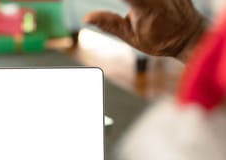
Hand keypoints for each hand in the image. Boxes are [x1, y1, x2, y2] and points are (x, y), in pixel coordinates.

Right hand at [83, 0, 206, 61]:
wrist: (189, 35)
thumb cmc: (159, 40)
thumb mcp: (131, 37)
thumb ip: (109, 23)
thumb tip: (86, 18)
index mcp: (146, 6)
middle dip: (125, 1)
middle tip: (124, 17)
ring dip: (129, 2)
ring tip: (131, 16)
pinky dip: (137, 1)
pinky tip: (136, 7)